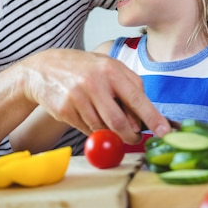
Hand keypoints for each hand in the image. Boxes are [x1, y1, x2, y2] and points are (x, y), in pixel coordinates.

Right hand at [19, 49, 170, 142]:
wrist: (43, 68)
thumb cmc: (82, 69)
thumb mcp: (107, 68)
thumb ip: (128, 88)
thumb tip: (144, 119)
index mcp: (111, 69)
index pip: (137, 98)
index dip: (152, 117)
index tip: (165, 131)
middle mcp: (95, 82)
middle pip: (119, 121)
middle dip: (131, 136)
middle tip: (135, 139)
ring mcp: (78, 96)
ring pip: (102, 128)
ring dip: (110, 133)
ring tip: (108, 124)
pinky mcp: (65, 109)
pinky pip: (86, 129)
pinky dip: (93, 130)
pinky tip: (87, 116)